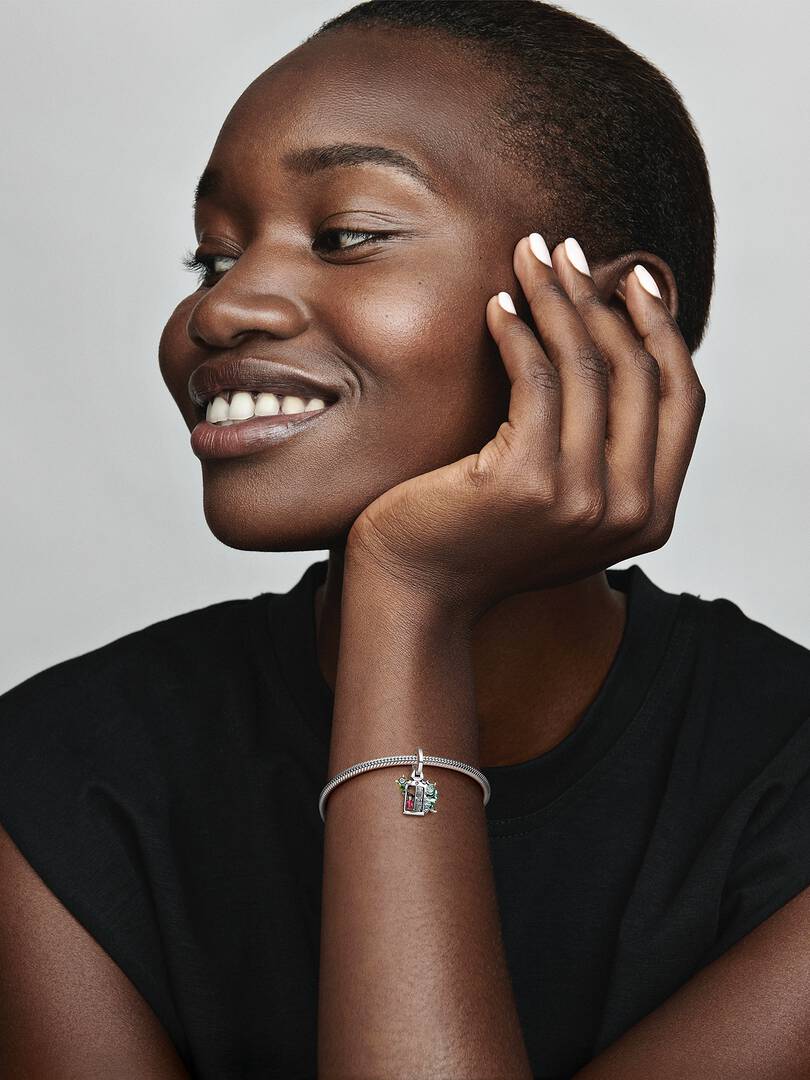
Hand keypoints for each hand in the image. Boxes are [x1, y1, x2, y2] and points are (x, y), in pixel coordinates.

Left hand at [348, 234, 705, 621]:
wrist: (417, 588)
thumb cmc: (480, 535)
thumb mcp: (565, 500)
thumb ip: (604, 451)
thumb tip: (618, 345)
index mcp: (651, 515)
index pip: (683, 401)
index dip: (662, 331)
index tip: (631, 281)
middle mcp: (629, 510)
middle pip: (639, 373)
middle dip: (603, 298)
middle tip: (567, 251)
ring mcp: (582, 498)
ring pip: (587, 366)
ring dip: (557, 298)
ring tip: (528, 258)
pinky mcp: (528, 480)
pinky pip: (534, 378)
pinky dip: (517, 331)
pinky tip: (496, 306)